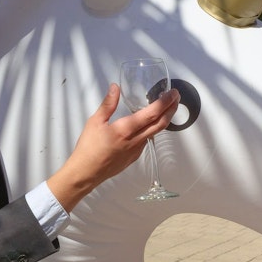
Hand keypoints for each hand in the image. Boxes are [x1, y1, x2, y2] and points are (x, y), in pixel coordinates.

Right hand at [48, 84, 179, 210]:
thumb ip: (108, 104)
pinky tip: (150, 124)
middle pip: (161, 123)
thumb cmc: (88, 148)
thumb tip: (115, 87)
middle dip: (172, 109)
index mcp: (126, 129)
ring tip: (167, 107)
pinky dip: (153, 129)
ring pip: (156, 132)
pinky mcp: (135, 156)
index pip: (152, 113)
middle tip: (176, 98)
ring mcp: (137, 150)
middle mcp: (135, 140)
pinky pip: (148, 140)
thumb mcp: (95, 121)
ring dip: (165, 119)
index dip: (165, 102)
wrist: (85, 173)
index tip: (173, 93)